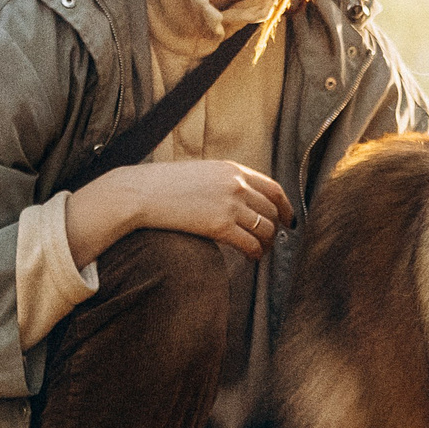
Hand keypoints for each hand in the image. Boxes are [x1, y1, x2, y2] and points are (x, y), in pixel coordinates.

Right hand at [68, 158, 296, 264]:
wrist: (141, 193)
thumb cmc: (164, 185)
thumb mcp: (201, 173)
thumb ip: (223, 182)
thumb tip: (240, 200)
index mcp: (232, 169)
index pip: (272, 188)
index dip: (285, 206)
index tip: (288, 218)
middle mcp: (236, 185)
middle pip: (271, 210)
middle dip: (275, 228)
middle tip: (271, 241)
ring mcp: (230, 205)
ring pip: (264, 229)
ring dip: (266, 243)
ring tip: (261, 252)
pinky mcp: (220, 225)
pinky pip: (250, 243)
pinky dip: (255, 253)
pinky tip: (251, 258)